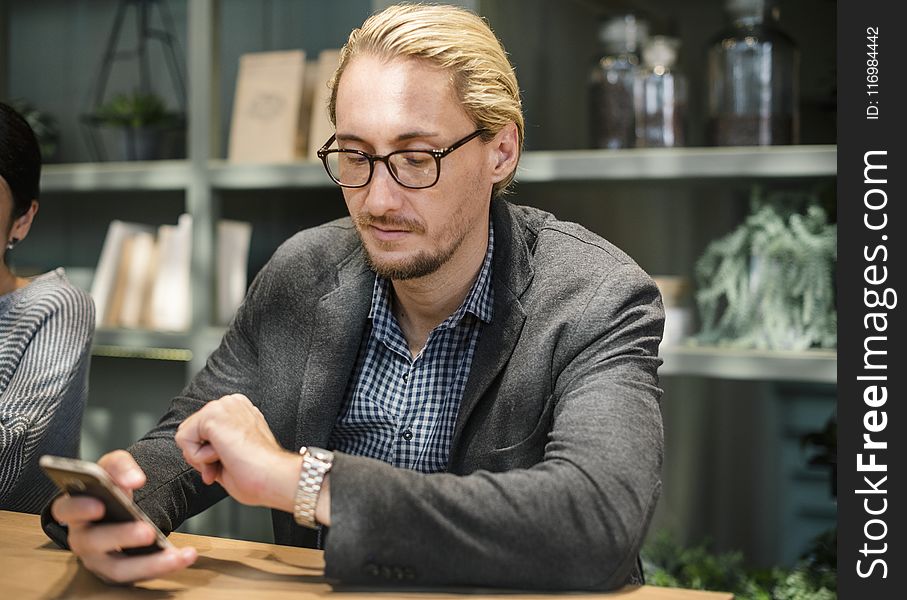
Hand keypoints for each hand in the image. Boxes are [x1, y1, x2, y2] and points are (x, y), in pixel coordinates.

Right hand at [49, 450, 196, 583]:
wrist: (122, 506)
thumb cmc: (110, 488)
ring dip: (149, 564)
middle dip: (121, 537)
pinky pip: (140, 575)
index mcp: (75, 510)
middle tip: (147, 531)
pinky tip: (184, 556)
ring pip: (119, 569)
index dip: (79, 509)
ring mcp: (100, 559)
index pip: (65, 510)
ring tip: (175, 556)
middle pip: (93, 543)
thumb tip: (134, 480)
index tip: (99, 505)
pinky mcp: (120, 571)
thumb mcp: (113, 467)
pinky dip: (164, 566)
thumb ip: (121, 466)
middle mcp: (83, 538)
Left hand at [175, 394, 300, 511]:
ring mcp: (222, 406)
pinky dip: (198, 457)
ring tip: (226, 460)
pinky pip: (183, 440)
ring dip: (201, 457)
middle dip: (201, 456)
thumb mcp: (233, 454)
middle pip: (191, 431)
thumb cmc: (261, 473)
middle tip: (220, 467)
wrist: (272, 476)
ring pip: (186, 435)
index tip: (226, 464)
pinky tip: (222, 456)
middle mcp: (232, 403)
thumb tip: (193, 452)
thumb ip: (214, 446)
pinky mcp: (212, 415)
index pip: (203, 431)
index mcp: (240, 410)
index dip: (208, 454)